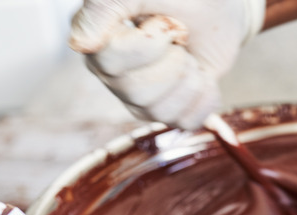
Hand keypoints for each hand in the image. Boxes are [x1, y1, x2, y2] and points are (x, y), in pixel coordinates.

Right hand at [69, 0, 265, 128]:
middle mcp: (111, 75)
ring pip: (162, 112)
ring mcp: (138, 99)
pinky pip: (188, 121)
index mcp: (96, 42)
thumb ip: (105, 6)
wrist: (216, 9)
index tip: (163, 20)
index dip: (152, 42)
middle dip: (174, 61)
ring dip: (191, 78)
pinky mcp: (167, 113)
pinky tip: (201, 75)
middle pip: (138, 93)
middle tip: (179, 38)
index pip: (113, 60)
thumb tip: (80, 43)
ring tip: (188, 55)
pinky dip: (206, 97)